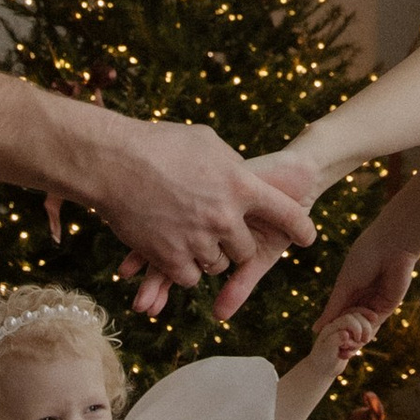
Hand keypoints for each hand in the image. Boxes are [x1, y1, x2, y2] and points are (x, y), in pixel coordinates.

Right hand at [78, 119, 315, 311]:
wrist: (112, 162)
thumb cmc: (159, 144)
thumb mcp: (207, 142)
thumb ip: (233, 165)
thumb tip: (246, 178)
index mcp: (241, 184)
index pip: (285, 212)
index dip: (299, 226)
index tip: (308, 238)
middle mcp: (225, 216)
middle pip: (245, 249)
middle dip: (236, 245)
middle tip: (219, 234)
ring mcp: (198, 239)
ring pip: (217, 265)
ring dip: (208, 256)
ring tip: (188, 237)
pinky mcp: (172, 258)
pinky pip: (190, 277)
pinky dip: (184, 270)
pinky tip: (173, 253)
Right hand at [321, 223, 418, 340]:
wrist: (390, 247)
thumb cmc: (363, 259)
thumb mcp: (344, 286)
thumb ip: (333, 309)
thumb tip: (316, 330)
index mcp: (347, 291)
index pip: (337, 317)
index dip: (331, 331)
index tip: (323, 343)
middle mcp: (360, 299)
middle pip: (349, 326)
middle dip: (343, 339)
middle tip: (337, 350)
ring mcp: (374, 304)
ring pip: (362, 329)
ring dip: (355, 340)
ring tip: (346, 348)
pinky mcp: (388, 307)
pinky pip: (376, 326)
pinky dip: (367, 334)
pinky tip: (359, 340)